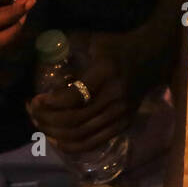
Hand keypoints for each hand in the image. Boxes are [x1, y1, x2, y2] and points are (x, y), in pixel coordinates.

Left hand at [27, 33, 133, 153]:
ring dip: (55, 134)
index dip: (50, 104)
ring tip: (42, 125)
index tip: (36, 99)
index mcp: (105, 73)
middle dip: (47, 120)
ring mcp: (121, 112)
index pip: (73, 98)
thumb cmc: (119, 46)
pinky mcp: (125, 122)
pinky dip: (73, 146)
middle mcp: (114, 96)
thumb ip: (71, 43)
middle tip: (33, 113)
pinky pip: (94, 141)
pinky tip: (58, 140)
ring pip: (81, 134)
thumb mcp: (97, 40)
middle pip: (74, 120)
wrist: (153, 55)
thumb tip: (44, 46)